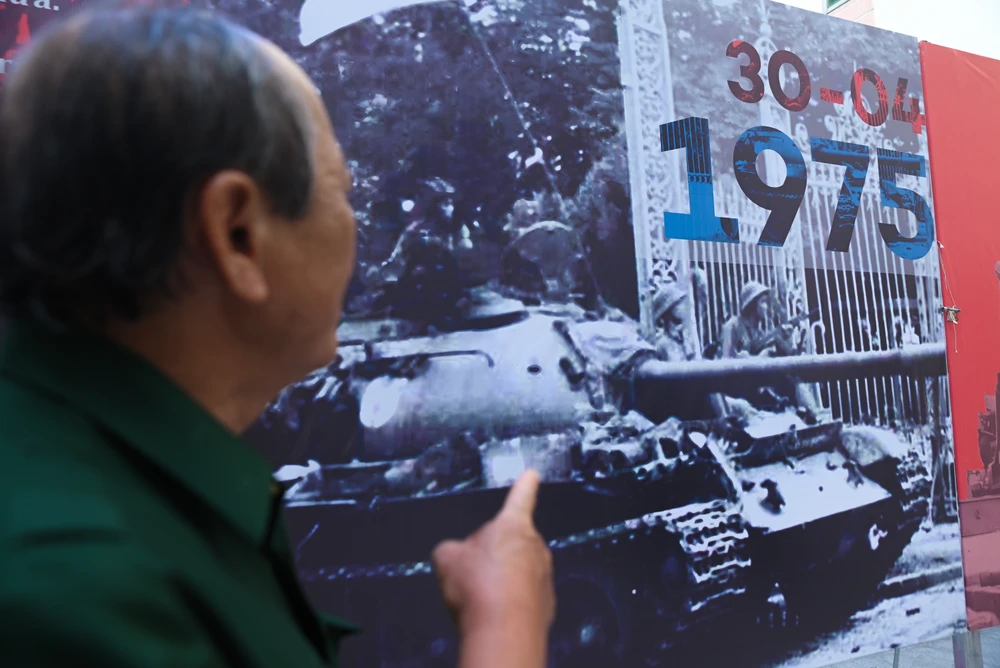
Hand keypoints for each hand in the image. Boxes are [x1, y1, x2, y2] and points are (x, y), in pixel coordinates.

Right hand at [431, 469, 554, 666]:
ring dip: (502, 580)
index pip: (521, 497)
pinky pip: (524, 597)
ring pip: (518, 571)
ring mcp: (545, 576)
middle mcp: (536, 546)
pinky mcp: (547, 604)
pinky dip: (510, 603)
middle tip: (474, 573)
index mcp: (513, 525)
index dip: (525, 485)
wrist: (504, 631)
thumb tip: (455, 555)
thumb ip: (451, 550)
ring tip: (482, 597)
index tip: (533, 473)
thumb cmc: (477, 585)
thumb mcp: (447, 559)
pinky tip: (495, 614)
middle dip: (495, 553)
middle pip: (512, 542)